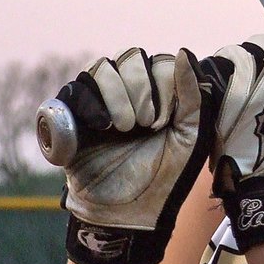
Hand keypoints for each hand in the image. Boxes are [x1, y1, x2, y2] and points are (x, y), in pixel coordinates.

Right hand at [56, 48, 213, 263]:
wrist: (131, 212)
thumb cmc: (167, 174)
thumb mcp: (191, 133)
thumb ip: (192, 93)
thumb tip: (185, 51)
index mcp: (160, 92)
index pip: (162, 61)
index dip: (164, 86)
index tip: (164, 122)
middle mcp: (129, 90)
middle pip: (132, 57)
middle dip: (141, 90)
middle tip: (145, 125)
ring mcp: (100, 101)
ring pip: (103, 68)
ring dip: (117, 96)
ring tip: (124, 129)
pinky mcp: (72, 116)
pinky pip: (74, 89)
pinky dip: (90, 104)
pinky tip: (101, 127)